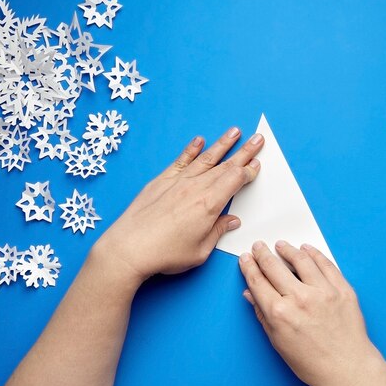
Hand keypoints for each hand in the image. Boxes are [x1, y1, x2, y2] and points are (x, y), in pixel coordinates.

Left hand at [92, 127, 263, 283]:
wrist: (128, 249)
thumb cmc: (164, 254)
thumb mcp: (199, 251)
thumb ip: (217, 232)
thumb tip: (230, 221)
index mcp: (209, 205)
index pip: (235, 181)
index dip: (248, 172)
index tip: (256, 165)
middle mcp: (195, 188)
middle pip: (225, 165)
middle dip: (244, 151)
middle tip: (257, 139)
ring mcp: (177, 182)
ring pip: (205, 158)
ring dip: (223, 144)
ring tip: (235, 131)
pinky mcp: (160, 181)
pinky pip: (180, 161)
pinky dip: (191, 150)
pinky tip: (199, 141)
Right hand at [239, 241, 385, 385]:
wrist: (347, 368)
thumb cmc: (313, 362)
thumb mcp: (278, 342)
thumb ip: (263, 314)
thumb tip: (251, 294)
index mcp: (280, 313)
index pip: (258, 281)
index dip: (249, 267)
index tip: (246, 259)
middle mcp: (300, 299)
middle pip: (274, 267)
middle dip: (263, 254)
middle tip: (259, 247)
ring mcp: (323, 292)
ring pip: (301, 259)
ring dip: (287, 249)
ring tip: (281, 245)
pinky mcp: (342, 289)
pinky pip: (326, 264)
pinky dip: (314, 254)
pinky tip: (307, 250)